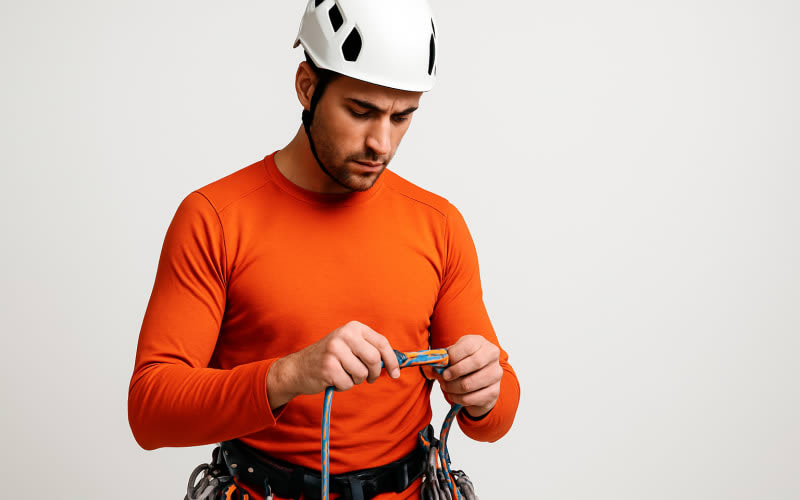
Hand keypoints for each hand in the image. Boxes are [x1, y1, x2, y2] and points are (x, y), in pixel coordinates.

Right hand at [267, 321, 400, 409]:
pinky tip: (333, 379)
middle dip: (374, 373)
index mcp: (353, 327)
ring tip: (344, 374)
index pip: (382, 343)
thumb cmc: (330, 358)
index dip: (392, 360)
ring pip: (362, 374)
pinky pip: (348, 384)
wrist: (299, 368)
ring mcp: (334, 350)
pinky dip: (343, 386)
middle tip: (368, 378)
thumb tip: (395, 364)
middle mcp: (344, 335)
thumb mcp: (350, 346)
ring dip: (355, 380)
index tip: (396, 373)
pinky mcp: (328, 367)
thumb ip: (370, 350)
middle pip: (374, 359)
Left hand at [424, 335, 502, 417]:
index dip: (453, 356)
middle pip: (474, 363)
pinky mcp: (494, 391)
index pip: (468, 346)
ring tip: (446, 386)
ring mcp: (496, 374)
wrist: (479, 378)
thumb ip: (445, 357)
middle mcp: (492, 356)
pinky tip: (453, 395)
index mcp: (481, 342)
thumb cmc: (464, 362)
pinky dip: (458, 398)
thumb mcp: (455, 354)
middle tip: (444, 377)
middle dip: (454, 372)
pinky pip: (472, 398)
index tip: (443, 363)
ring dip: (453, 387)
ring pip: (470, 384)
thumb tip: (434, 365)